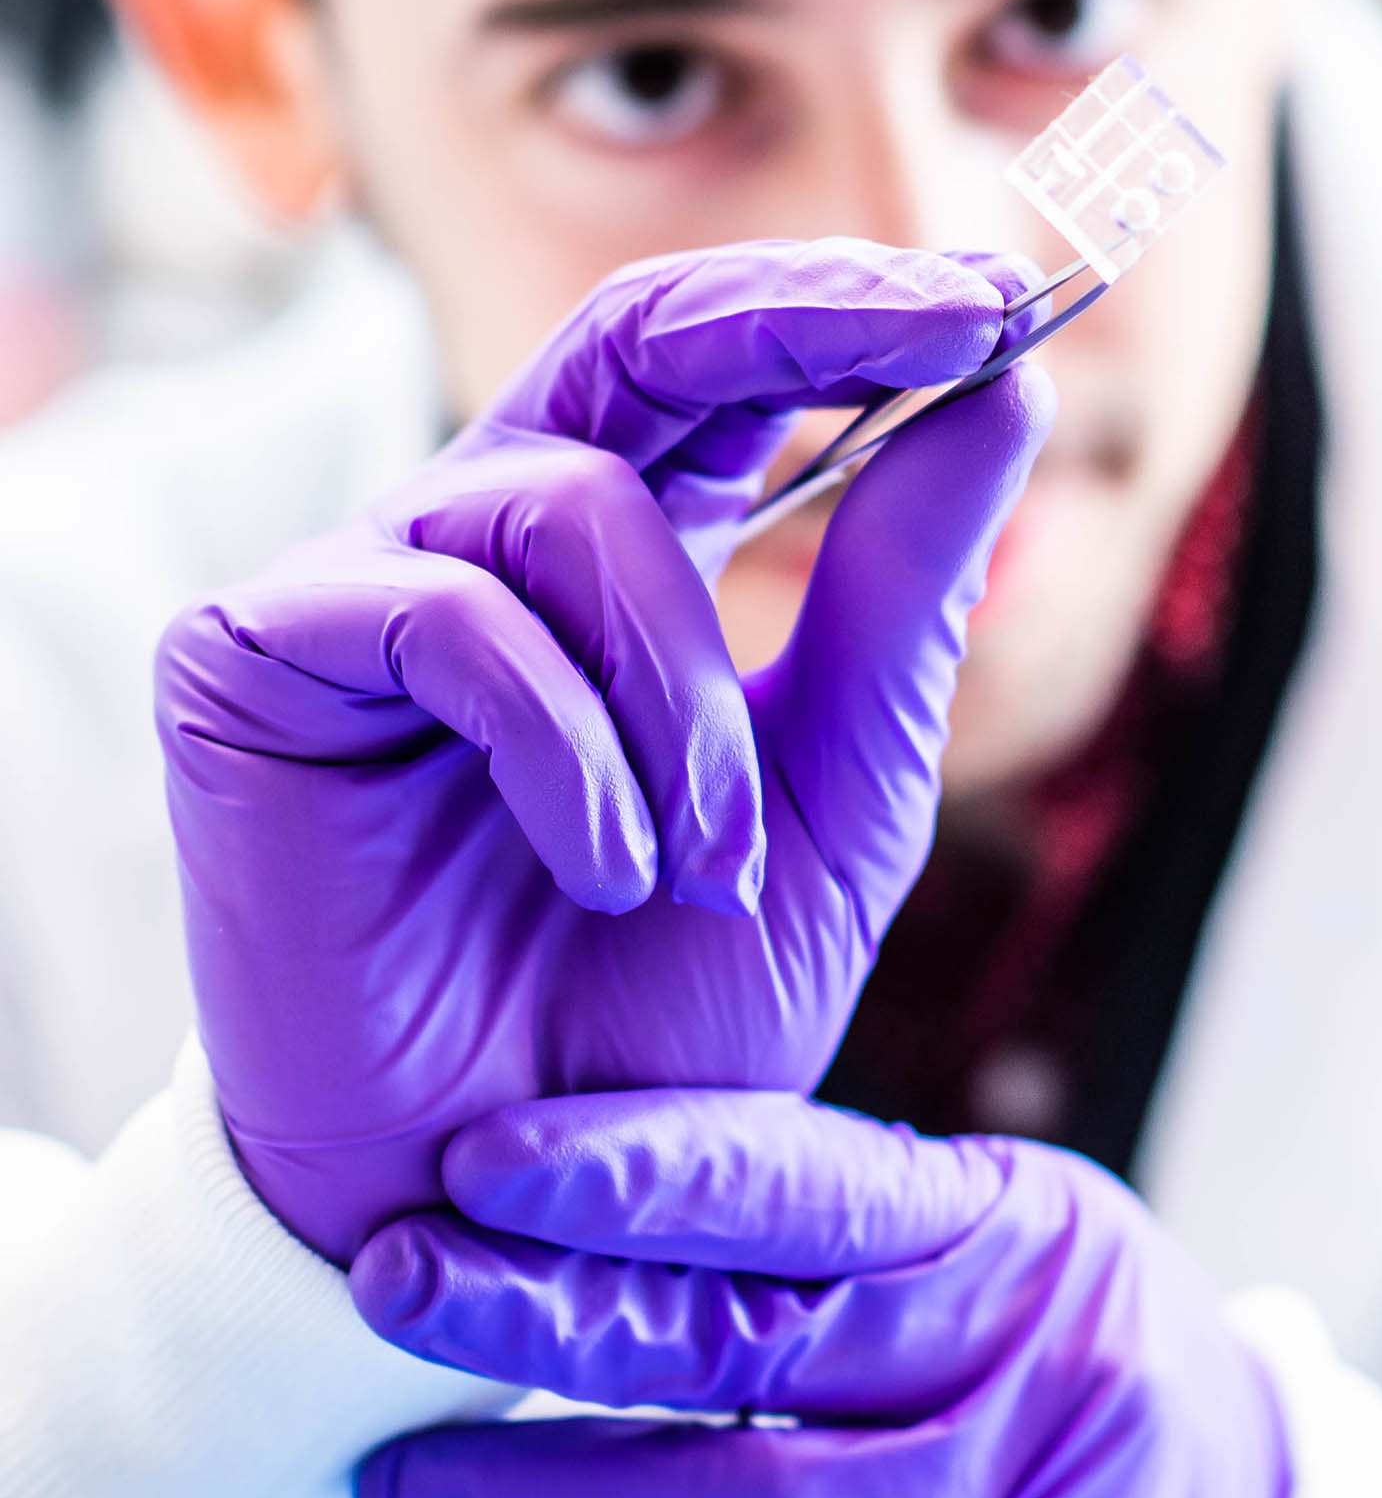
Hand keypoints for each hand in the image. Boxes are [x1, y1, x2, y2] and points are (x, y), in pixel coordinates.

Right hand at [155, 239, 1052, 1260]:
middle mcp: (490, 537)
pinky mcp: (257, 651)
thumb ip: (897, 607)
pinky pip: (448, 614)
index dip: (854, 309)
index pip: (718, 365)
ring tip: (702, 864)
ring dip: (686, 693)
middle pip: (633, 328)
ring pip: (568, 506)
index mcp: (619, 563)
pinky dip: (565, 744)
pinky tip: (600, 871)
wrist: (496, 1199)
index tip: (1008, 298)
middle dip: (809, 315)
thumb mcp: (831, 806)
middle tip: (963, 320)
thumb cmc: (653, 1009)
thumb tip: (996, 396)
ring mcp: (369, 583)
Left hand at [353, 1091, 1290, 1497]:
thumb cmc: (1055, 1323)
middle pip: (754, 1363)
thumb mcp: (978, 1229)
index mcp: (1000, 1222)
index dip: (635, 1175)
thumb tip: (584, 1231)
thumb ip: (823, 1233)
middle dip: (550, 1342)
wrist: (1251, 1474)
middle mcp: (1022, 1362)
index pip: (796, 1188)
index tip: (476, 1167)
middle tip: (391, 1306)